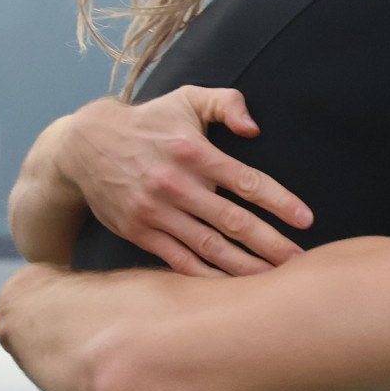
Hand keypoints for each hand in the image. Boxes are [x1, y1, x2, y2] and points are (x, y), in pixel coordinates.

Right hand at [30, 88, 314, 276]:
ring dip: (244, 267)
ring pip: (209, 247)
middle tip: (299, 263)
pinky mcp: (141, 233)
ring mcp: (158, 212)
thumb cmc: (148, 123)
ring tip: (274, 283)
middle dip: (271, 245)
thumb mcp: (186, 98)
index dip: (279, 202)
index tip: (306, 220)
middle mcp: (177, 185)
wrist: (84, 147)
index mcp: (195, 152)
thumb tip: (253, 127)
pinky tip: (231, 292)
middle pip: (233, 221)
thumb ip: (226, 103)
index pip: (247, 181)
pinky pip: (180, 261)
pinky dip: (207, 278)